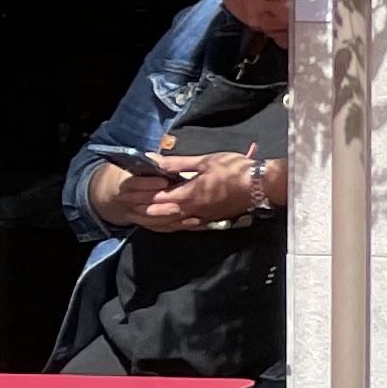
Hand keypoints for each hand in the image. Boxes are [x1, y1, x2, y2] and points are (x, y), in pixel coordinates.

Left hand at [133, 153, 271, 230]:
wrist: (262, 185)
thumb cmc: (235, 169)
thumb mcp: (205, 161)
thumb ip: (178, 164)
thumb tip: (155, 162)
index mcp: (188, 194)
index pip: (156, 198)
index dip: (139, 197)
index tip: (124, 194)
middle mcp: (191, 210)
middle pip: (160, 215)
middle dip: (142, 211)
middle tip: (127, 208)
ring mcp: (201, 217)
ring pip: (171, 224)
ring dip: (154, 222)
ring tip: (140, 219)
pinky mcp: (210, 220)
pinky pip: (185, 227)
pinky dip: (172, 227)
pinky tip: (168, 225)